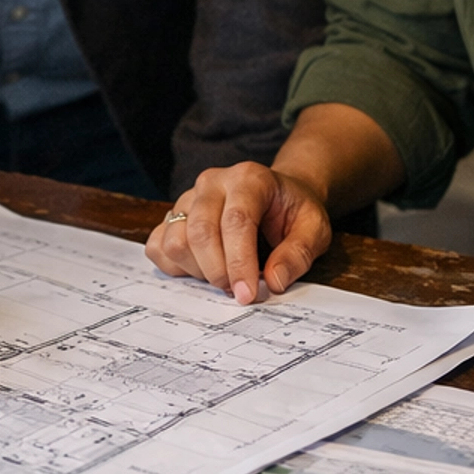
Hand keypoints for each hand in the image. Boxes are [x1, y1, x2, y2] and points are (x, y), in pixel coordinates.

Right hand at [145, 161, 332, 303]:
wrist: (278, 196)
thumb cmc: (294, 213)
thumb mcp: (315, 229)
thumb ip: (298, 254)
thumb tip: (274, 281)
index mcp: (249, 179)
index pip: (236, 221)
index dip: (240, 262)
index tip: (247, 295)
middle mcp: (212, 182)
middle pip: (200, 232)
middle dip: (218, 272)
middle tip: (240, 292)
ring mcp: (188, 197)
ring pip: (175, 241)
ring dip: (199, 271)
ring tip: (225, 275)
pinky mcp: (172, 216)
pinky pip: (159, 246)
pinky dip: (176, 266)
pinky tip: (202, 269)